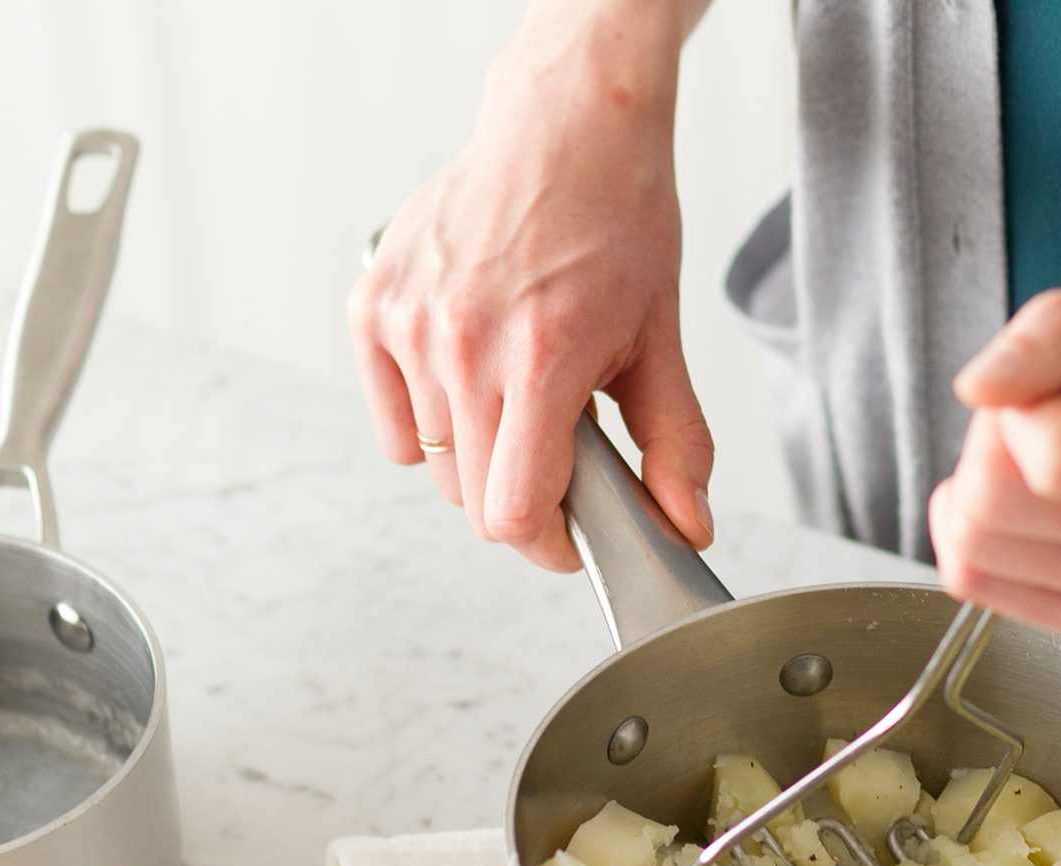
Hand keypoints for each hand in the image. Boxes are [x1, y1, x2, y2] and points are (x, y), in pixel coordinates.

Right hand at [346, 5, 712, 571]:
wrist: (566, 127)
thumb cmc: (617, 220)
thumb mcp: (660, 337)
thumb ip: (675, 444)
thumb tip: (687, 526)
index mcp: (541, 358)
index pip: (513, 514)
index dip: (548, 543)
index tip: (570, 534)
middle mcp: (464, 343)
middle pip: (472, 500)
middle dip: (522, 498)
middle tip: (559, 450)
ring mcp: (410, 325)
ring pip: (434, 464)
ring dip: (480, 454)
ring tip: (520, 393)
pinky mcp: (373, 308)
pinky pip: (394, 424)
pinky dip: (429, 422)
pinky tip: (471, 373)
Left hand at [930, 279, 1060, 636]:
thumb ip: (1047, 336)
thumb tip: (980, 388)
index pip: (1057, 460)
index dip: (1019, 414)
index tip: (1049, 391)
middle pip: (995, 512)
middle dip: (988, 448)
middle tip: (1037, 418)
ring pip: (976, 553)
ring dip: (982, 491)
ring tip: (1038, 456)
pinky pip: (984, 583)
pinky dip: (983, 536)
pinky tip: (1026, 499)